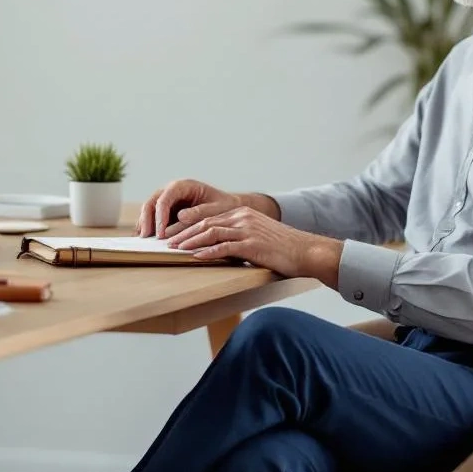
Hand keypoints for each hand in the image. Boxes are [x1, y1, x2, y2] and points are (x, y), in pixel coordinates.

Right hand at [136, 179, 242, 237]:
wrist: (227, 208)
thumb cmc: (223, 206)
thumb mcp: (216, 209)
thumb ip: (199, 212)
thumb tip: (180, 216)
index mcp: (183, 186)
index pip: (166, 197)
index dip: (160, 215)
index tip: (161, 232)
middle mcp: (171, 191)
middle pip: (152, 202)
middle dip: (147, 219)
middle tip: (146, 237)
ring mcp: (167, 200)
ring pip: (149, 209)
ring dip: (144, 224)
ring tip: (143, 240)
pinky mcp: (165, 211)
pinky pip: (152, 218)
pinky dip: (148, 227)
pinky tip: (147, 239)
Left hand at [166, 206, 341, 286]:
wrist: (305, 251)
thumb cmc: (282, 248)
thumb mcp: (257, 237)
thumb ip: (238, 237)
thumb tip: (218, 247)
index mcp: (242, 213)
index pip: (208, 217)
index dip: (188, 225)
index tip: (173, 233)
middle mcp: (242, 217)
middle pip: (205, 222)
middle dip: (184, 232)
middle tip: (167, 241)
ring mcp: (247, 230)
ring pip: (211, 232)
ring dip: (190, 241)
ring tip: (175, 249)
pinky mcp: (252, 244)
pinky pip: (224, 246)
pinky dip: (208, 252)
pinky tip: (196, 257)